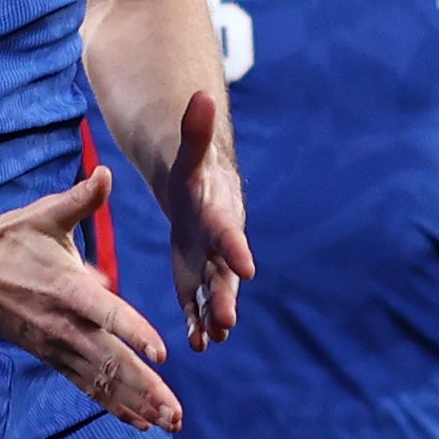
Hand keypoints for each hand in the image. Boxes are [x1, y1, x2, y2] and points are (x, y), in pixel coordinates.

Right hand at [0, 174, 184, 429]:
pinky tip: (140, 421)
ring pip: (101, 381)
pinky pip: (85, 385)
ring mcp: (55, 345)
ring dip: (136, 403)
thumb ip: (81, 199)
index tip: (162, 354)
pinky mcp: (49, 355)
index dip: (134, 333)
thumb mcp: (44, 214)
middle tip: (175, 412)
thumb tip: (105, 172)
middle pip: (109, 362)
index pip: (107, 314)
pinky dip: (113, 404)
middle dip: (145, 388)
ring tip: (169, 422)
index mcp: (66, 287)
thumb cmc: (9, 237)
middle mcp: (62, 324)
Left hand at [159, 87, 252, 349]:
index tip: (248, 268)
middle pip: (225, 273)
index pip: (229, 232)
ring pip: (213, 293)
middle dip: (226, 296)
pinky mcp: (196, 279)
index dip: (236, 249)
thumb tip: (201, 93)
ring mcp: (209, 264)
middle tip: (227, 321)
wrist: (199, 192)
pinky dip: (197, 323)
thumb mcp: (190, 152)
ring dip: (213, 315)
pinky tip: (197, 345)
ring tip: (213, 339)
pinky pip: (197, 303)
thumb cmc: (195, 170)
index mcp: (219, 213)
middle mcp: (220, 244)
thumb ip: (195, 130)